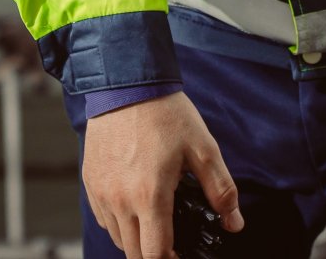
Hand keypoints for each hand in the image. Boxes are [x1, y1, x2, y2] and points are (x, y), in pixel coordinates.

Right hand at [83, 91, 242, 258]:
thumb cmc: (165, 114)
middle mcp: (120, 200)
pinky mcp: (91, 182)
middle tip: (174, 242)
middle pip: (135, 253)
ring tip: (157, 224)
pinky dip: (120, 224)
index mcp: (149, 195)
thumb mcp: (203, 149)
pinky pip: (104, 219)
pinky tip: (136, 208)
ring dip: (137, 240)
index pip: (155, 254)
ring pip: (118, 238)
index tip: (182, 254)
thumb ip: (221, 190)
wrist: (126, 84)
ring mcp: (102, 192)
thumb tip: (234, 222)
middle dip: (156, 254)